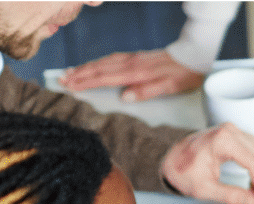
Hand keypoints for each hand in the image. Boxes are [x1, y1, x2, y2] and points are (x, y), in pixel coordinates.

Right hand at [59, 50, 203, 100]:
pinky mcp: (135, 57)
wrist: (193, 55)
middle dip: (79, 74)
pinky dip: (97, 63)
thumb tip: (125, 97)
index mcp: (137, 73)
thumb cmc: (183, 74)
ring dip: (85, 67)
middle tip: (61, 80)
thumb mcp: (169, 87)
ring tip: (70, 73)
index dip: (86, 82)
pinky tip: (92, 66)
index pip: (105, 78)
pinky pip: (110, 59)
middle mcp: (131, 63)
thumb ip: (147, 91)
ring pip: (103, 62)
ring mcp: (132, 58)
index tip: (70, 86)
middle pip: (99, 68)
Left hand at [161, 123, 253, 203]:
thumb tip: (251, 201)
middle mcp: (230, 131)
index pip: (253, 162)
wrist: (169, 159)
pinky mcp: (234, 134)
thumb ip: (229, 195)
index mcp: (222, 141)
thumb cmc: (181, 171)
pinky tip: (252, 175)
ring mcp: (233, 130)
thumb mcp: (204, 188)